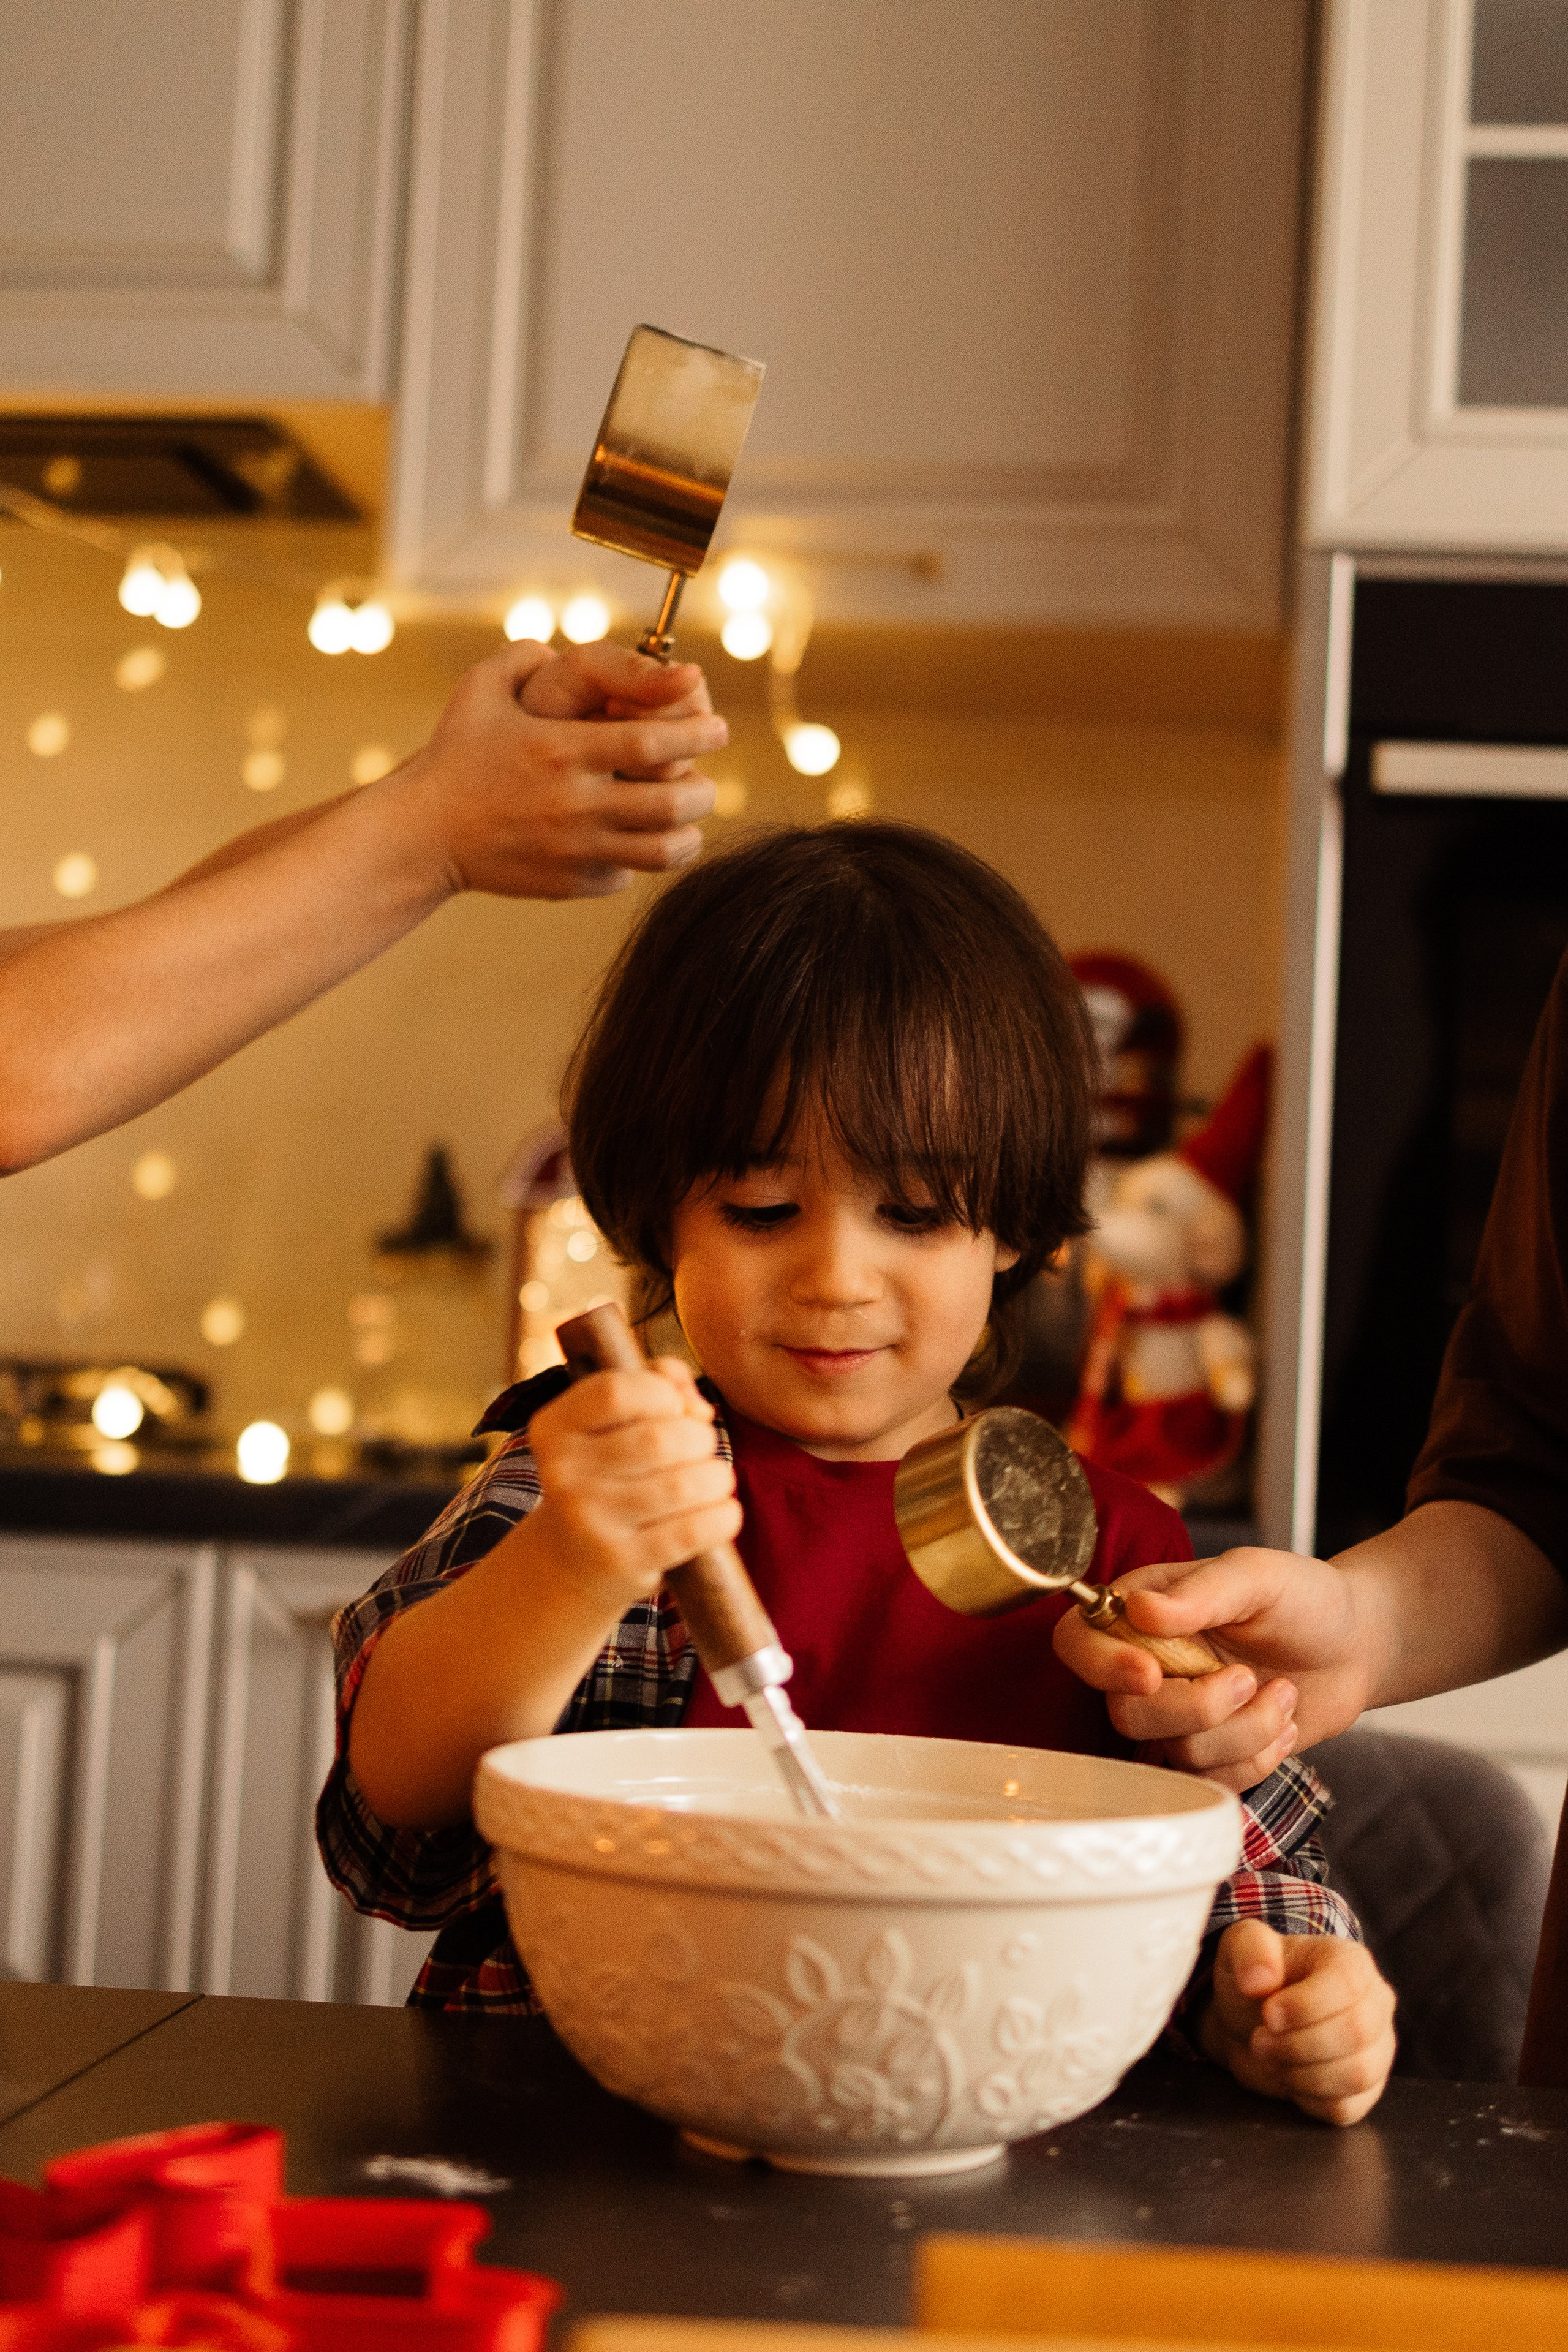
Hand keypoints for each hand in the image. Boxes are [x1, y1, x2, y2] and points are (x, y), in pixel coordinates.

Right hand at [385, 640, 727, 899]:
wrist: (423, 833)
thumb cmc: (455, 756)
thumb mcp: (479, 690)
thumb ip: (523, 655)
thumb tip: (562, 645)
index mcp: (563, 751)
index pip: (654, 744)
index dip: (698, 734)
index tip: (717, 727)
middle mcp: (575, 804)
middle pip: (673, 803)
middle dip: (705, 788)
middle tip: (707, 779)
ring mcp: (576, 849)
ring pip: (663, 851)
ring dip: (688, 833)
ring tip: (687, 817)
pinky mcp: (571, 883)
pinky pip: (627, 875)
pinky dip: (639, 859)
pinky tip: (635, 841)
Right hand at [525, 1358, 741, 1606]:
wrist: (573, 1560)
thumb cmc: (610, 1473)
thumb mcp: (614, 1421)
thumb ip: (657, 1383)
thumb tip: (697, 1404)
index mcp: (554, 1428)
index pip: (617, 1391)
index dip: (663, 1393)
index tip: (675, 1409)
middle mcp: (562, 1476)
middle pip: (660, 1439)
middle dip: (700, 1438)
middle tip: (700, 1449)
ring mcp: (589, 1523)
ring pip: (683, 1485)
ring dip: (717, 1477)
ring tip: (714, 1480)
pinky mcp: (622, 1562)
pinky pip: (694, 1531)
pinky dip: (723, 1515)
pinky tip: (721, 1510)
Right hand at [1052, 1547, 1367, 1790]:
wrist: (1358, 1647)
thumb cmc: (1305, 1599)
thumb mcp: (1258, 1576)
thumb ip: (1202, 1593)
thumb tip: (1140, 1610)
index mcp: (1142, 1609)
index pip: (1078, 1641)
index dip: (1102, 1666)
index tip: (1151, 1675)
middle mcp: (1149, 1664)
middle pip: (1127, 1713)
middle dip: (1198, 1708)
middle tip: (1249, 1678)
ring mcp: (1180, 1713)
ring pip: (1178, 1752)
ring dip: (1245, 1730)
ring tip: (1282, 1694)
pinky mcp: (1213, 1752)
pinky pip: (1214, 1779)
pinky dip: (1259, 1757)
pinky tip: (1283, 1722)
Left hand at [1201, 1922, 1395, 2125]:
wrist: (1254, 2021)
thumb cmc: (1256, 1979)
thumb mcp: (1242, 1946)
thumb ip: (1250, 1950)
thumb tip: (1258, 1980)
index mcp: (1351, 1961)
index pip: (1348, 1984)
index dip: (1305, 2005)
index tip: (1268, 2015)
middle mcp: (1376, 2003)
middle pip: (1357, 2032)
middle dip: (1298, 2043)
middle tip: (1260, 2040)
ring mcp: (1377, 2049)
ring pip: (1358, 2074)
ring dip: (1302, 2074)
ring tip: (1271, 2058)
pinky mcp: (1366, 2089)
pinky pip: (1348, 2107)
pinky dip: (1309, 2100)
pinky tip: (1289, 2078)